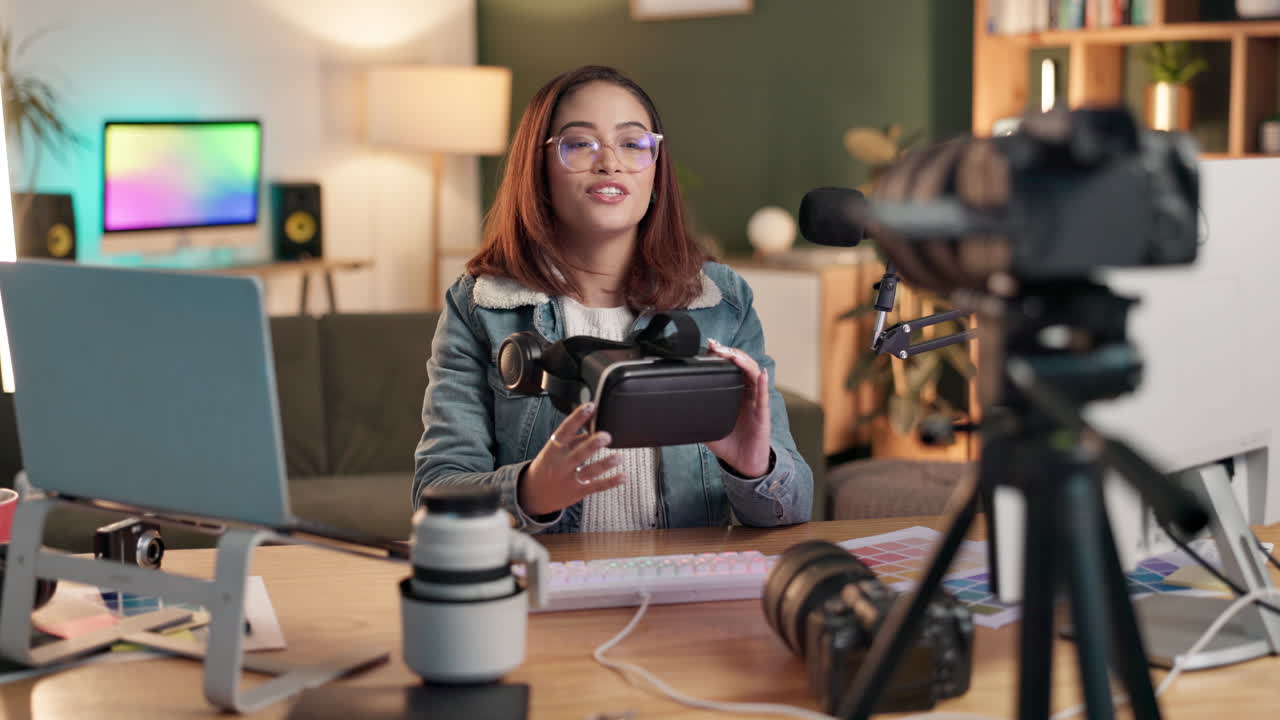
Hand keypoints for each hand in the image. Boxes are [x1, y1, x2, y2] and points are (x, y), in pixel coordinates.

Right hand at [518, 402, 625, 516]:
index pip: (565, 431)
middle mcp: (561, 464)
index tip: (590, 407)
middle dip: (592, 445)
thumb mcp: (554, 450)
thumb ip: (573, 439)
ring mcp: (570, 479)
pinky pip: (596, 486)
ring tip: (618, 457)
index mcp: (554, 449)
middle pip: (578, 454)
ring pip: (589, 471)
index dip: (577, 418)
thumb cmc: (547, 467)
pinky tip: (624, 476)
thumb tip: (592, 427)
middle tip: (606, 436)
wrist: (533, 494)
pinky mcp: (578, 492)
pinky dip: (611, 482)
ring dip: (605, 464)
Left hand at [705, 338, 771, 476]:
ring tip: (733, 355)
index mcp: (735, 394)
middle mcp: (746, 394)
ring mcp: (756, 402)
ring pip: (754, 376)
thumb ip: (696, 418)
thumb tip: (675, 412)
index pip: (730, 368)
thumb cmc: (731, 444)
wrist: (745, 464)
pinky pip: (763, 397)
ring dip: (744, 362)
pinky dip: (763, 384)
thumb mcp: (708, 428)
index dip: (722, 356)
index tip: (710, 346)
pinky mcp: (762, 415)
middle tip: (717, 346)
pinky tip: (762, 374)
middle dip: (730, 353)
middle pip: (742, 366)